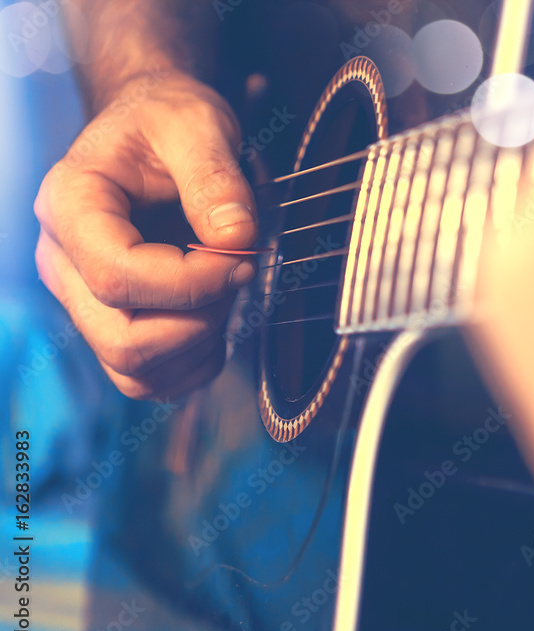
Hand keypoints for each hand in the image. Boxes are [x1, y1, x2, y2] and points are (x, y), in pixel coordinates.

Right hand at [34, 70, 257, 399]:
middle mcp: (64, 261)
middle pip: (124, 339)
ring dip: (199, 343)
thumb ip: (216, 176)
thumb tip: (235, 239)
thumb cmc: (167, 121)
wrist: (154, 128)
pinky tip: (215, 317)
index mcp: (71, 205)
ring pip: (134, 369)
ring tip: (224, 288)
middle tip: (238, 271)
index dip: (194, 281)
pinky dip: (193, 363)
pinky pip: (147, 380)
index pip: (119, 277)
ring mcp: (83, 299)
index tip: (241, 254)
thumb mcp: (198, 123)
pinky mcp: (111, 323)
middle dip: (200, 318)